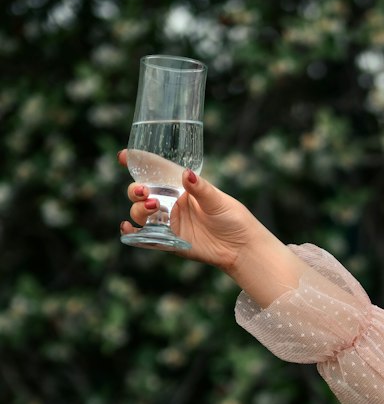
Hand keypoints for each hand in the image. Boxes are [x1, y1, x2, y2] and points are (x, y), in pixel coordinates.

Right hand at [118, 150, 255, 273]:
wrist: (241, 247)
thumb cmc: (232, 218)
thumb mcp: (217, 200)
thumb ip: (201, 188)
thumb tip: (186, 174)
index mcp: (179, 187)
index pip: (154, 172)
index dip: (137, 163)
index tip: (123, 156)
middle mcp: (169, 203)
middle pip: (141, 194)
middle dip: (136, 190)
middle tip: (145, 191)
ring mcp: (167, 222)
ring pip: (140, 214)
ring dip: (138, 209)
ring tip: (153, 207)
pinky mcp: (168, 241)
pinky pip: (145, 237)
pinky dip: (133, 233)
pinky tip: (127, 228)